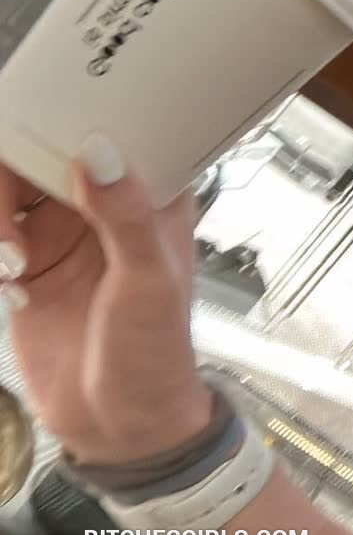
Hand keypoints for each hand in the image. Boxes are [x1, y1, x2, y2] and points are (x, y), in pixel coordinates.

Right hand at [0, 136, 211, 464]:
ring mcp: (62, 230)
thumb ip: (125, 217)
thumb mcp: (148, 284)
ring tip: (9, 261)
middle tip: (7, 215)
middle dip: (10, 170)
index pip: (112, 129)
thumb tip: (101, 152)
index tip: (38, 112)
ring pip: (7, 186)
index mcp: (151, 196)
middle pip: (40, 148)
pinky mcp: (25, 260)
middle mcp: (104, 204)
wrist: (119, 423)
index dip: (74, 115)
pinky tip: (8, 282)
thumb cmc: (156, 356)